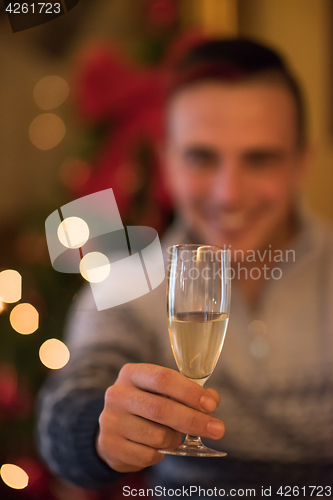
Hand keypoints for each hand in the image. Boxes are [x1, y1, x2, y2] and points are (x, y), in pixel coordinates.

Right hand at [97, 363, 224, 472]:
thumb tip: (212, 399)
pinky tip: (155, 446)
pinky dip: (160, 454)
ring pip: (157, 435)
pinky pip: (148, 455)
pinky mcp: (110, 445)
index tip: (211, 405)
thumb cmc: (145, 406)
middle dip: (194, 420)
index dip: (189, 392)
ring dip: (175, 439)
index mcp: (132, 374)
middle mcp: (118, 394)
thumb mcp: (162, 393)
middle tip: (218, 429)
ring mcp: (111, 420)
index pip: (163, 379)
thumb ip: (188, 393)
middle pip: (161, 408)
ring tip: (173, 436)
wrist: (112, 430)